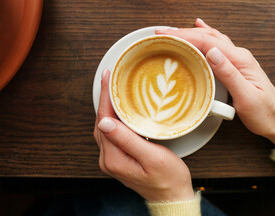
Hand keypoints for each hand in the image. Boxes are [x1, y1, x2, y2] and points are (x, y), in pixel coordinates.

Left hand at [93, 69, 193, 201]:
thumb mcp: (152, 158)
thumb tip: (105, 122)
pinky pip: (112, 133)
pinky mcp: (119, 157)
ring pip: (105, 126)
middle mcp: (109, 159)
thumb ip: (128, 140)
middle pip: (101, 121)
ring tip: (113, 88)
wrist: (172, 196)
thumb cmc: (168, 179)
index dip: (105, 97)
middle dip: (105, 98)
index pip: (104, 120)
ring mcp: (113, 159)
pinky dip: (114, 117)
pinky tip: (120, 109)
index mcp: (114, 158)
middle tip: (110, 78)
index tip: (107, 77)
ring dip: (108, 107)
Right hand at [156, 19, 274, 145]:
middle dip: (183, 32)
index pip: (208, 42)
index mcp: (240, 60)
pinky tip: (199, 28)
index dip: (185, 36)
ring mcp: (237, 59)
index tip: (166, 35)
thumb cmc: (264, 112)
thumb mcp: (246, 97)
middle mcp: (238, 55)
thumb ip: (229, 73)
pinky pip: (216, 45)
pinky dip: (205, 35)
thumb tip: (212, 51)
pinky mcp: (234, 66)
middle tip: (161, 32)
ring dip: (191, 33)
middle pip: (208, 36)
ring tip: (172, 30)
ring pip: (211, 38)